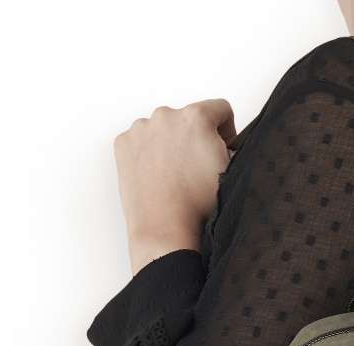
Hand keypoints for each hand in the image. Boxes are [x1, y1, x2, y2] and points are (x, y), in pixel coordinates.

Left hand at [114, 100, 235, 273]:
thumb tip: (223, 144)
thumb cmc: (198, 206)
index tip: (222, 149)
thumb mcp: (230, 171)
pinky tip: (157, 176)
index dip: (227, 132)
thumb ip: (227, 146)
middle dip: (194, 139)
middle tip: (195, 169)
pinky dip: (148, 154)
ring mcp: (141, 128)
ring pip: (162, 129)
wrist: (165, 228)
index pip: (220, 109)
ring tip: (174, 176)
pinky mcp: (124, 144)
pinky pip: (140, 141)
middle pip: (188, 119)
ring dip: (170, 145)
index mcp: (196, 117)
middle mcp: (166, 115)